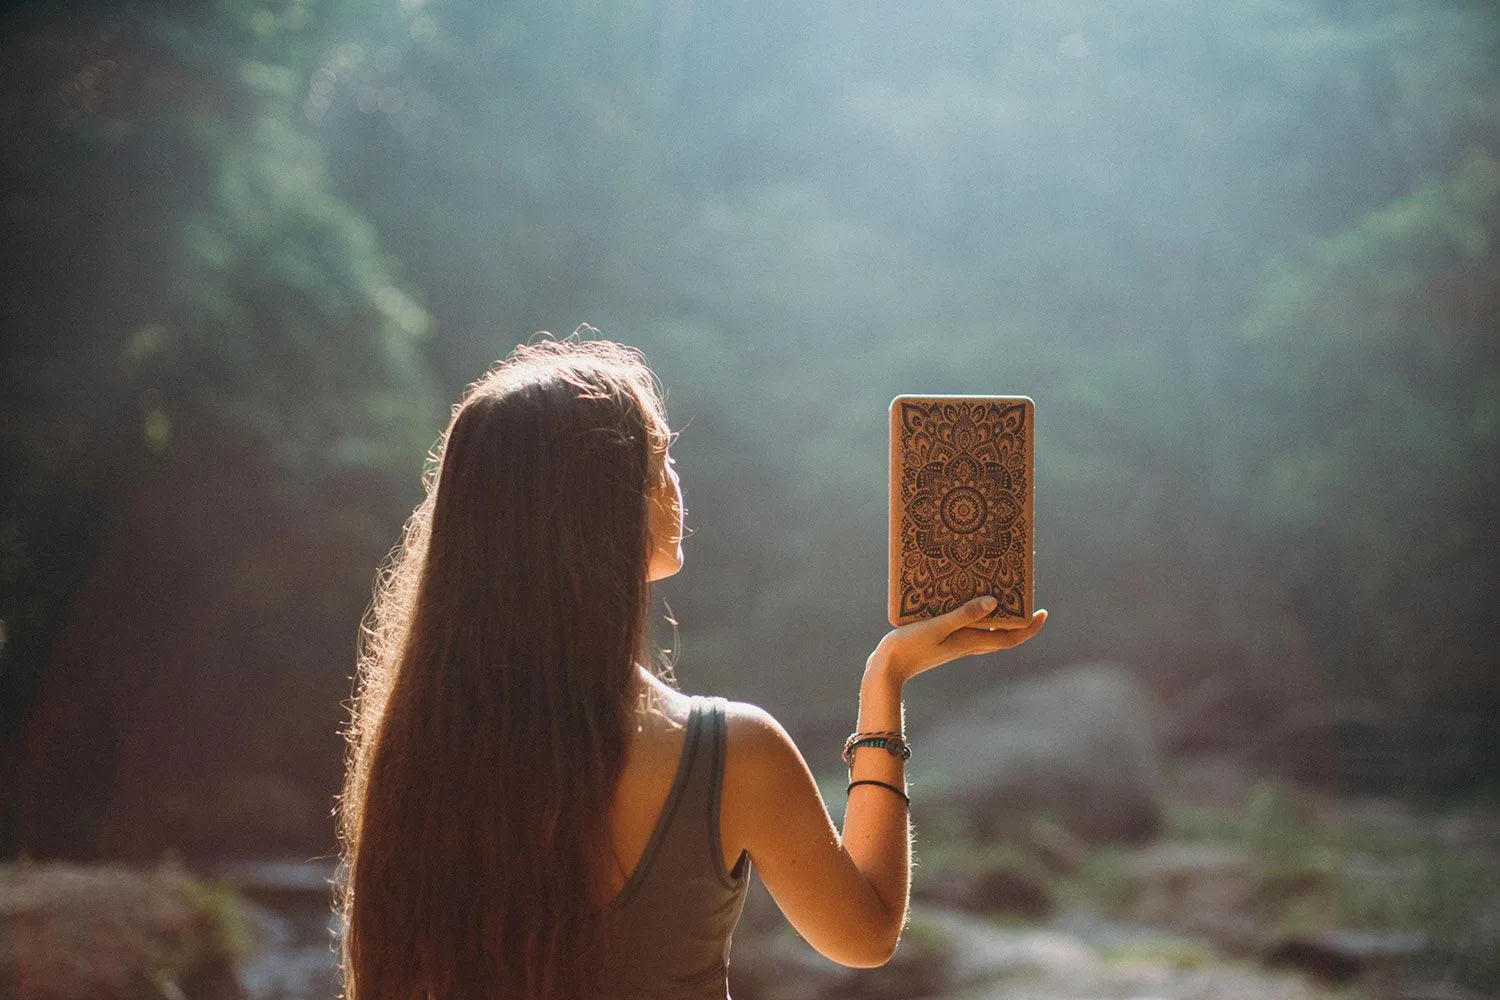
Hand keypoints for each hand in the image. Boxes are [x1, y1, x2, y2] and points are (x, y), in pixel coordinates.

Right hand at [868, 597, 1047, 685]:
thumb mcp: (936, 627)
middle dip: (1016, 620)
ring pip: (985, 632)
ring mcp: (954, 645)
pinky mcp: (941, 642)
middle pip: (1001, 635)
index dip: (1028, 628)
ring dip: (997, 617)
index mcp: (969, 643)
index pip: (1009, 638)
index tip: (1043, 614)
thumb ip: (963, 615)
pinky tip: (965, 601)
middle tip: (1023, 597)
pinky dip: (975, 616)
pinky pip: (967, 628)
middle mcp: (966, 645)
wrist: (886, 670)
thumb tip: (994, 603)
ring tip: (999, 594)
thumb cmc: (909, 647)